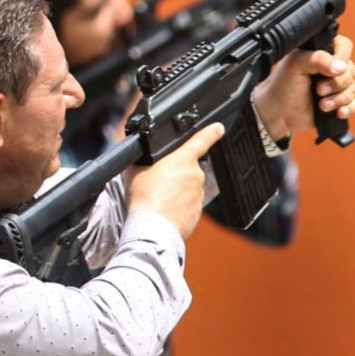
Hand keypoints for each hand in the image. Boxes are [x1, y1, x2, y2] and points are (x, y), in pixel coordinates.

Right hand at [126, 121, 221, 239]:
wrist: (152, 227)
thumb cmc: (144, 197)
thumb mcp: (136, 168)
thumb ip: (146, 158)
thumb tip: (144, 155)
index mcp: (183, 159)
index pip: (202, 140)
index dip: (211, 132)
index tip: (218, 128)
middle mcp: (195, 174)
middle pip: (187, 169)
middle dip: (175, 174)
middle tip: (157, 183)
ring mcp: (198, 194)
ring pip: (188, 188)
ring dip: (176, 192)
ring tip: (158, 199)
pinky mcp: (197, 212)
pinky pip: (188, 205)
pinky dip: (178, 207)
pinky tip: (164, 210)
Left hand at [250, 33, 354, 138]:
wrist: (276, 112)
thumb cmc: (282, 85)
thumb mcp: (295, 64)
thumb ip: (318, 59)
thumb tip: (341, 67)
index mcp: (321, 53)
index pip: (344, 47)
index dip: (342, 57)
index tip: (329, 70)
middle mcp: (331, 68)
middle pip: (351, 70)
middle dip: (336, 83)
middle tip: (318, 89)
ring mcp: (335, 86)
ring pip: (352, 88)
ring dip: (338, 98)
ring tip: (321, 104)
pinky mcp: (337, 103)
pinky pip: (353, 104)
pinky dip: (347, 108)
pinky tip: (337, 111)